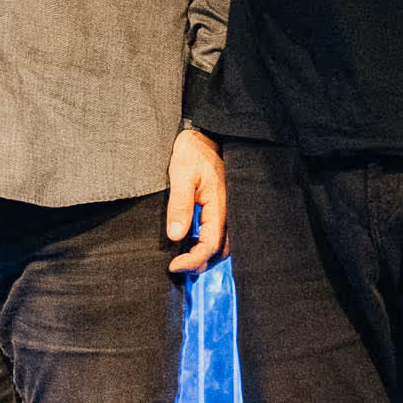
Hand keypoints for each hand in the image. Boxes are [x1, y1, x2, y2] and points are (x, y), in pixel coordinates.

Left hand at [164, 127, 227, 273]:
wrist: (205, 135)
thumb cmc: (192, 152)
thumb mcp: (180, 175)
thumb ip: (179, 205)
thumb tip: (176, 236)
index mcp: (219, 206)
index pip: (210, 246)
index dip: (193, 260)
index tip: (173, 266)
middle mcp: (228, 212)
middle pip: (220, 250)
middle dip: (201, 263)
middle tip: (177, 267)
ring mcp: (228, 210)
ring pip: (223, 244)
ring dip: (205, 255)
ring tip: (184, 259)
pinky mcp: (223, 207)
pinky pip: (221, 233)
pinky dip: (208, 244)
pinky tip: (192, 243)